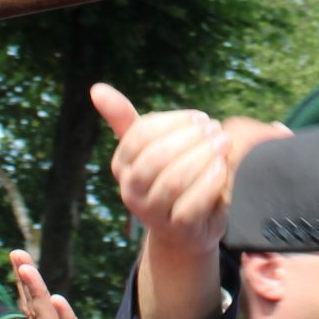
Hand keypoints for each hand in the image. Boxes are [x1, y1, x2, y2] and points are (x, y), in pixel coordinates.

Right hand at [93, 85, 233, 254]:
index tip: (199, 117)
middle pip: (155, 159)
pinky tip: (222, 167)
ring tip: (222, 143)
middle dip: (188, 139)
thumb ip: (124, 119)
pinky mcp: (177, 229)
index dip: (172, 123)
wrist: (185, 228)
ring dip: (202, 158)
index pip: (140, 136)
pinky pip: (191, 206)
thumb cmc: (166, 176)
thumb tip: (96, 89)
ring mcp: (152, 213)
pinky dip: (208, 184)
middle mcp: (130, 191)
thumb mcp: (148, 146)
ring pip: (173, 182)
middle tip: (214, 129)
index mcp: (121, 165)